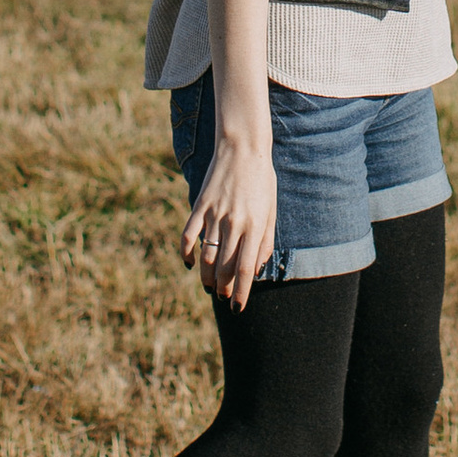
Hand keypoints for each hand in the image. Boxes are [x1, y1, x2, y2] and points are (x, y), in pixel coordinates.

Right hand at [181, 128, 277, 306]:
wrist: (242, 148)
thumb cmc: (262, 182)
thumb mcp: (271, 212)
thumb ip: (264, 242)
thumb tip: (255, 269)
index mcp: (254, 225)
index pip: (245, 269)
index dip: (241, 292)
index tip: (237, 308)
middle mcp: (234, 222)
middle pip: (223, 267)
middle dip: (222, 288)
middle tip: (223, 297)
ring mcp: (214, 214)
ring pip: (205, 256)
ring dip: (205, 277)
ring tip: (209, 286)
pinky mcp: (200, 205)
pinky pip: (188, 235)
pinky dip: (186, 253)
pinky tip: (190, 264)